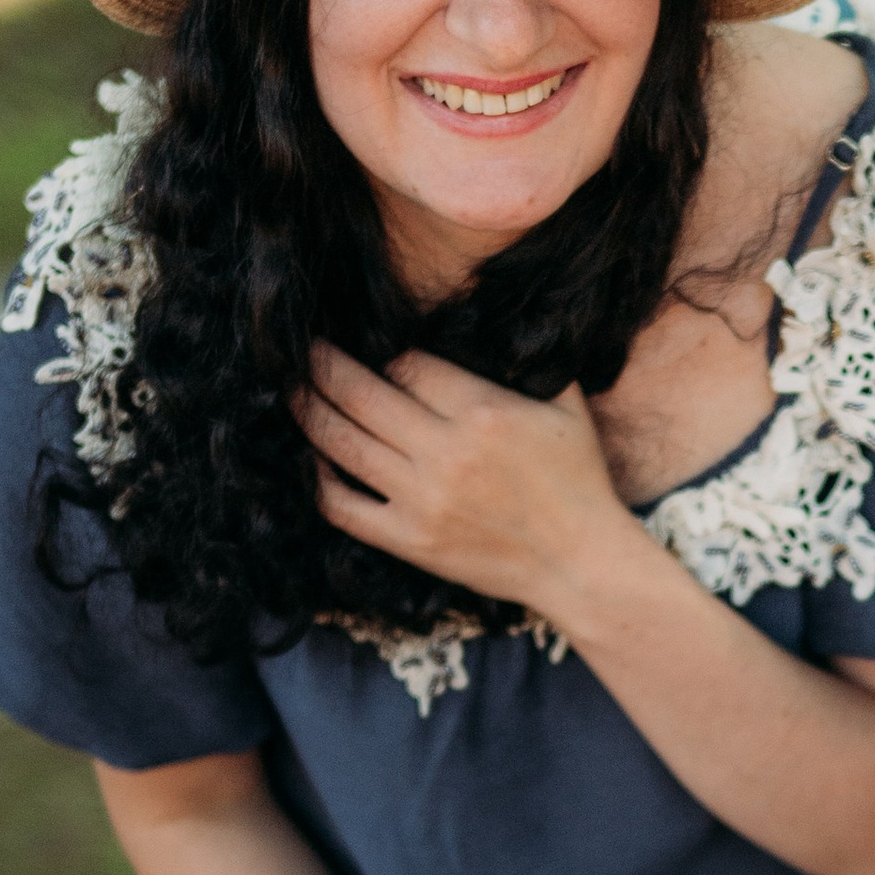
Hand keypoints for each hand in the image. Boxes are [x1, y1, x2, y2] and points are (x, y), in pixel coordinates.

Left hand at [298, 344, 636, 618]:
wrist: (579, 563)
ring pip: (341, 444)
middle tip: (304, 349)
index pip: (405, 363)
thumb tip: (479, 312)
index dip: (382, 351)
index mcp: (484, 412)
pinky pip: (342, 506)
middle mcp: (447, 454)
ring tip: (295, 390)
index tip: (372, 346)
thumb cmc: (576, 478)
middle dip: (323, 364)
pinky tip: (315, 458)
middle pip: (360, 394)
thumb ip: (524, 357)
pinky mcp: (409, 541)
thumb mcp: (565, 403)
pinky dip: (318, 479)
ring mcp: (423, 500)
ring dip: (308, 410)